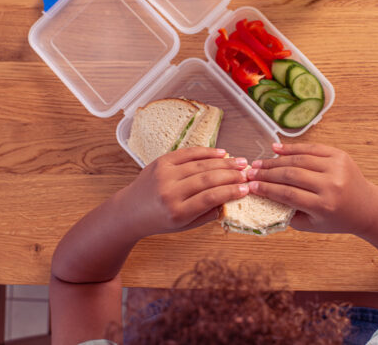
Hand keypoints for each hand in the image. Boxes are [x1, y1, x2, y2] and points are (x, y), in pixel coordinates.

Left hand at [115, 147, 249, 237]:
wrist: (130, 210)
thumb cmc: (160, 220)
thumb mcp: (185, 225)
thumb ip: (208, 213)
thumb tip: (230, 198)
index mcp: (177, 211)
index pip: (210, 198)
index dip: (230, 192)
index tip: (245, 188)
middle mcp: (170, 191)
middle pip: (207, 179)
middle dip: (231, 175)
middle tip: (247, 173)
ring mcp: (164, 174)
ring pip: (200, 164)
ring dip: (223, 162)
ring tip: (240, 162)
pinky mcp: (161, 161)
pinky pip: (188, 153)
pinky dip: (206, 152)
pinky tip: (221, 153)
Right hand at [247, 143, 377, 233]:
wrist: (367, 207)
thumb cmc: (337, 218)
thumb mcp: (313, 225)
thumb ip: (289, 213)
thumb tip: (263, 198)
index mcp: (325, 205)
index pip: (289, 194)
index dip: (267, 189)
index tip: (250, 186)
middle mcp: (332, 185)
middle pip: (291, 175)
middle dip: (267, 173)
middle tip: (250, 173)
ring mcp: (337, 167)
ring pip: (299, 159)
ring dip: (276, 160)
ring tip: (259, 162)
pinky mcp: (340, 155)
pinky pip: (311, 148)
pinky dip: (292, 148)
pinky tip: (276, 149)